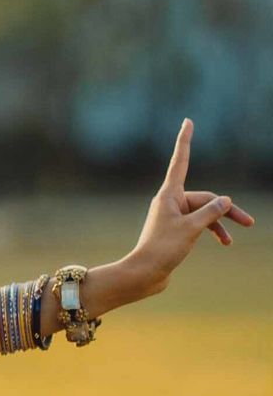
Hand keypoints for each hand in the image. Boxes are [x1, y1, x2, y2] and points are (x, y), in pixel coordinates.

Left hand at [128, 118, 254, 297]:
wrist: (145, 273)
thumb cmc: (163, 249)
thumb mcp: (191, 229)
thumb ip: (210, 212)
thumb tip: (226, 200)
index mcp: (169, 194)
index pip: (180, 161)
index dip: (185, 140)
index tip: (188, 121)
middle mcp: (170, 201)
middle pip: (205, 198)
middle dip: (227, 210)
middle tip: (249, 222)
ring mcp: (172, 215)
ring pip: (203, 213)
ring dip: (219, 224)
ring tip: (231, 242)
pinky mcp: (175, 230)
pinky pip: (198, 224)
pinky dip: (211, 231)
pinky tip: (223, 242)